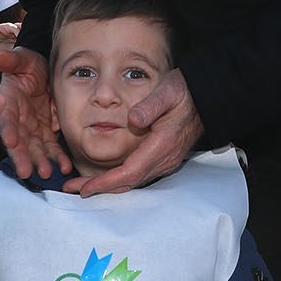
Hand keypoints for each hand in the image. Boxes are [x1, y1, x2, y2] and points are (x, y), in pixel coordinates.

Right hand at [0, 46, 69, 178]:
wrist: (45, 72)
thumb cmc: (29, 66)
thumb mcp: (22, 59)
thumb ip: (12, 60)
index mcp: (8, 103)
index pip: (6, 117)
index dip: (6, 129)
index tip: (10, 140)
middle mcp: (18, 120)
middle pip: (18, 141)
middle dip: (22, 156)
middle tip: (25, 171)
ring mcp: (33, 128)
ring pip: (35, 148)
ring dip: (40, 161)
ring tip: (46, 173)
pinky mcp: (47, 132)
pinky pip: (52, 147)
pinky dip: (58, 157)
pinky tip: (64, 166)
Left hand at [62, 69, 200, 195]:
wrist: (207, 97)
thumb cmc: (186, 91)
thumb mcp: (169, 91)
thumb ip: (151, 105)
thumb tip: (134, 119)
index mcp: (162, 145)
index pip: (129, 172)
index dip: (105, 182)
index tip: (84, 188)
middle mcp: (164, 159)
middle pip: (128, 182)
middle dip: (100, 188)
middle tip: (73, 189)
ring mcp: (165, 161)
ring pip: (133, 180)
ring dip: (108, 185)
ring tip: (83, 185)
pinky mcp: (164, 158)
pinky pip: (139, 174)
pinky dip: (120, 178)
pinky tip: (107, 175)